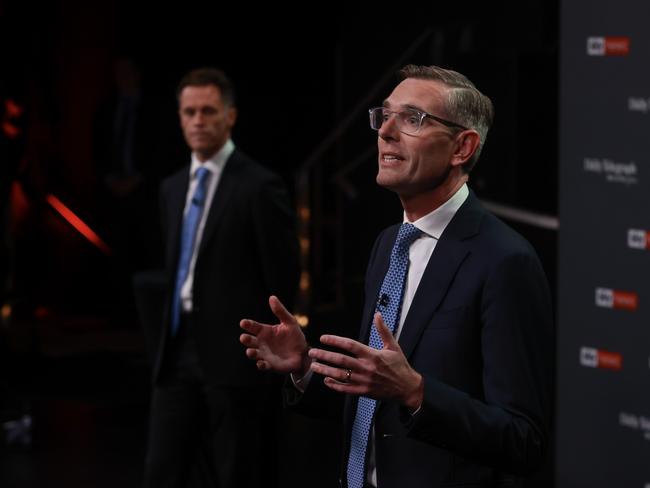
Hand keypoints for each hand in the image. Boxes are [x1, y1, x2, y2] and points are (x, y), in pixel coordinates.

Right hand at [240, 296, 309, 373]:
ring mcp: (265, 354)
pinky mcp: (270, 365)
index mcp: (265, 331)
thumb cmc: (294, 336)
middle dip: (246, 339)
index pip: (253, 327)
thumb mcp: (290, 322)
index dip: (247, 325)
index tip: (243, 323)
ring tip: (250, 351)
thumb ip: (280, 311)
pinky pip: (263, 366)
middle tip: (244, 337)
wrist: (303, 353)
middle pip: (250, 341)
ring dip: (251, 353)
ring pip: (253, 354)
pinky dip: (261, 365)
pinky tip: (261, 363)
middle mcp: (262, 343)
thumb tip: (272, 297)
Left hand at [308, 312, 422, 409]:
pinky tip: (326, 380)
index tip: (323, 338)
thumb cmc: (400, 366)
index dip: (335, 341)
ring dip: (325, 370)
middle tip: (312, 352)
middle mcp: (367, 367)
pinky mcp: (364, 391)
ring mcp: (364, 380)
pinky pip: (346, 389)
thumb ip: (383, 330)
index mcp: (372, 355)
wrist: (408, 388)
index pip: (350, 345)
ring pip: (340, 375)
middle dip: (324, 355)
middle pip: (341, 360)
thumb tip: (378, 315)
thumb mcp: (393, 346)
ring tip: (313, 366)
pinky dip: (335, 385)